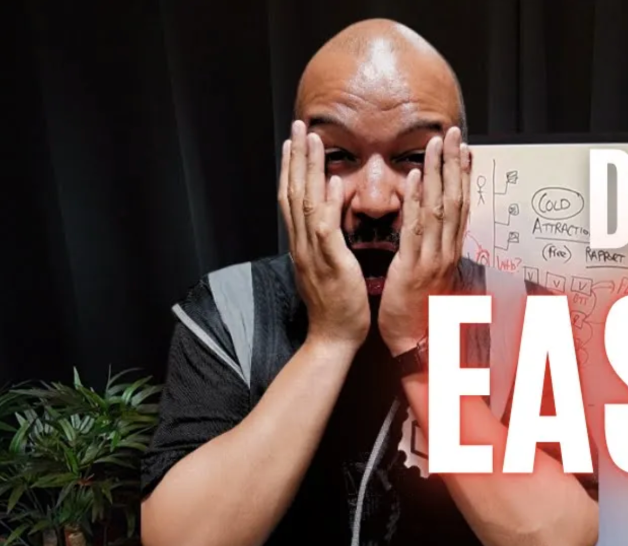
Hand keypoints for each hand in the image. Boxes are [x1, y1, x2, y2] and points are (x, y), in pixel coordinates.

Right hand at [279, 121, 370, 351]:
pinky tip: (330, 181)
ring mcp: (313, 253)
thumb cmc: (336, 305)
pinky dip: (326, 204)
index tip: (294, 142)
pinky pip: (325, 229)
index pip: (291, 198)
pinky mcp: (330, 264)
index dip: (292, 168)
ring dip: (307, 170)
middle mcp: (302, 244)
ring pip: (304, 203)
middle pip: (292, 192)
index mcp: (302, 244)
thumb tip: (326, 221)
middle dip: (295, 158)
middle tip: (297, 126)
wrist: (334, 337)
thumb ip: (324, 242)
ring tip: (310, 140)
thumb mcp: (327, 267)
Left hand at [379, 126, 471, 355]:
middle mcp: (448, 251)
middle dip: (454, 164)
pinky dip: (416, 201)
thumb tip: (432, 230)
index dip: (463, 175)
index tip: (463, 148)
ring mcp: (434, 259)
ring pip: (440, 209)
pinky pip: (416, 230)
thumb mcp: (432, 276)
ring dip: (437, 173)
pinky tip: (414, 178)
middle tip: (453, 133)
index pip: (461, 205)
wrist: (417, 345)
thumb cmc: (422, 312)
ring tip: (436, 145)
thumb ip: (434, 250)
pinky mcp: (413, 269)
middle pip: (456, 199)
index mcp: (451, 251)